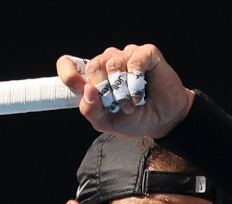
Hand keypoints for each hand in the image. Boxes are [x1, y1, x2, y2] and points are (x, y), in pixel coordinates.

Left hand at [57, 45, 193, 138]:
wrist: (163, 120)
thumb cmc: (135, 119)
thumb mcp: (106, 122)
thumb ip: (91, 110)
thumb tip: (87, 90)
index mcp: (94, 78)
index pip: (69, 63)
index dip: (68, 73)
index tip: (77, 87)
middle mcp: (108, 63)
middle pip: (92, 66)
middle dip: (104, 91)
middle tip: (118, 105)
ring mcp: (126, 56)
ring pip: (112, 63)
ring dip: (122, 90)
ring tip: (132, 103)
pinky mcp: (146, 54)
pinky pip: (134, 60)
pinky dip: (136, 80)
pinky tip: (141, 91)